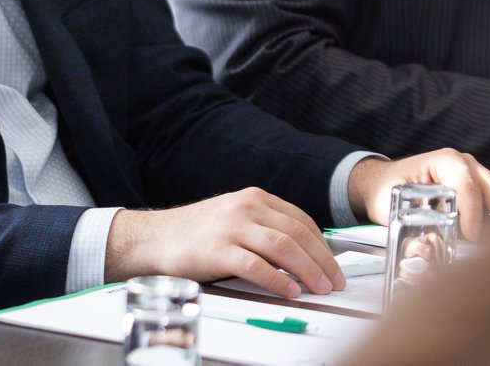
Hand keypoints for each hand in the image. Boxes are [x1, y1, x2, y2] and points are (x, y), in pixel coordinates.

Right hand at [104, 187, 341, 297]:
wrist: (155, 238)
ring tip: (320, 289)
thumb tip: (305, 254)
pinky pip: (256, 266)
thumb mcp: (234, 217)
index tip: (334, 267)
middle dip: (323, 261)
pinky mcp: (218, 250)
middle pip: (297, 234)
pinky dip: (278, 280)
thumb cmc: (197, 234)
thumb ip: (265, 226)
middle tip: (335, 283)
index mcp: (254, 197)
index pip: (301, 220)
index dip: (323, 246)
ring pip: (283, 247)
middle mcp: (245, 207)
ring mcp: (231, 227)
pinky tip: (291, 291)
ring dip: (308, 271)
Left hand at [347, 149, 489, 240]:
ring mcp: (477, 173)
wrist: (385, 181)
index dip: (471, 208)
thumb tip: (426, 248)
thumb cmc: (389, 189)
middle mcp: (464, 163)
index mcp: (442, 161)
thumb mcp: (392, 204)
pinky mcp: (484, 186)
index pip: (463, 182)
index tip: (472, 234)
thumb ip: (410, 224)